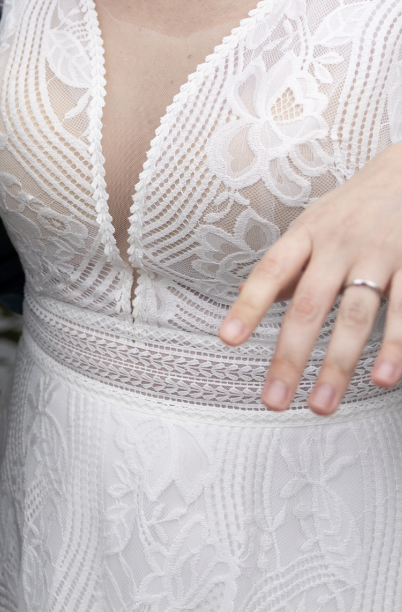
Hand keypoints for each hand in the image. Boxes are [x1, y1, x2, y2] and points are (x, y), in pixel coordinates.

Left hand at [218, 141, 401, 414]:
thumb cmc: (354, 206)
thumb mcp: (314, 224)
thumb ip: (290, 265)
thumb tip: (249, 296)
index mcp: (307, 234)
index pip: (270, 271)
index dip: (248, 305)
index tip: (227, 339)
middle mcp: (338, 245)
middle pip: (310, 305)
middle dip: (290, 356)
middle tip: (273, 400)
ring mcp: (378, 256)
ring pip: (356, 317)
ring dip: (338, 364)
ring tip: (321, 405)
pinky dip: (394, 347)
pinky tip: (383, 377)